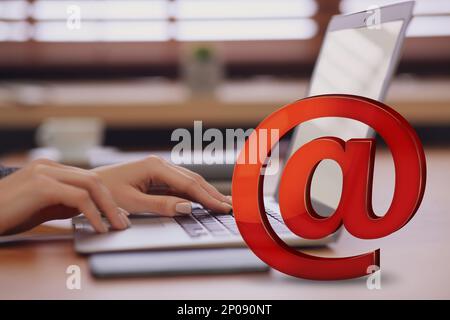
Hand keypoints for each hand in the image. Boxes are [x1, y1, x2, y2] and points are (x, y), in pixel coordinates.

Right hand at [0, 159, 129, 234]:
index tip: (117, 214)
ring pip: (90, 185)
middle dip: (112, 201)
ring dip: (107, 207)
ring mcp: (45, 172)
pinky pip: (78, 198)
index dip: (106, 197)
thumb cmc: (8, 214)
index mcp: (50, 168)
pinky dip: (93, 213)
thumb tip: (90, 210)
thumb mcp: (42, 207)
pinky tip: (98, 227)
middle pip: (93, 179)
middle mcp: (49, 165)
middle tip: (122, 221)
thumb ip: (64, 203)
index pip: (87, 178)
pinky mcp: (42, 185)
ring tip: (116, 225)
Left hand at [92, 156, 231, 215]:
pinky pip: (179, 185)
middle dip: (211, 194)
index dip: (207, 197)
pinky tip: (202, 200)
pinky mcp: (156, 176)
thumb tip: (187, 207)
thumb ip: (161, 205)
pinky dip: (193, 193)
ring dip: (205, 193)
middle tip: (229, 206)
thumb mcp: (132, 202)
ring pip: (188, 181)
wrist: (87, 186)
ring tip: (221, 203)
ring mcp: (159, 169)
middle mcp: (160, 164)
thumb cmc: (105, 192)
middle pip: (193, 180)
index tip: (222, 207)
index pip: (189, 184)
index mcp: (155, 167)